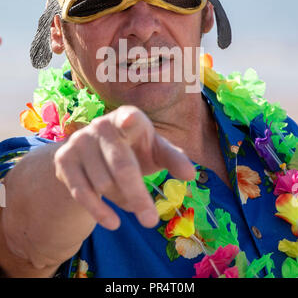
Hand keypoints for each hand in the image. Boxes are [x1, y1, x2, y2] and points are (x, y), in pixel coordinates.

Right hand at [54, 105, 194, 230]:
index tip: (129, 121)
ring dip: (121, 200)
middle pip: (121, 166)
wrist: (94, 151)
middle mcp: (101, 125)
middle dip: (137, 195)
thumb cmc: (134, 149)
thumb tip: (190, 174)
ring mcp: (79, 141)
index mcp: (128, 117)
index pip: (129, 118)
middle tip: (151, 221)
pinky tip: (113, 222)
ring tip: (131, 203)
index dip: (128, 120)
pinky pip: (81, 192)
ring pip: (103, 183)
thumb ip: (173, 158)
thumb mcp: (155, 150)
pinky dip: (99, 211)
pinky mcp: (64, 159)